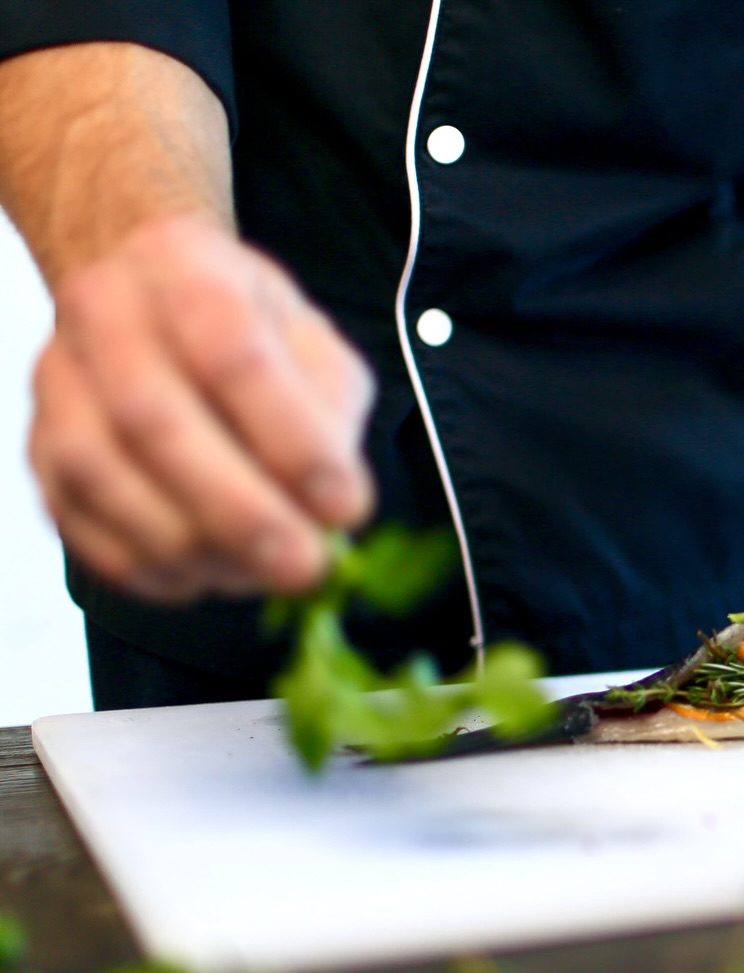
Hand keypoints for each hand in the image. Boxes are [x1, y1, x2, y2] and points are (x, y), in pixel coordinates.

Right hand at [28, 215, 374, 601]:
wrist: (151, 307)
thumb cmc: (249, 331)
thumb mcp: (314, 345)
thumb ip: (331, 410)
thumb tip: (332, 501)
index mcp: (183, 262)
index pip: (232, 352)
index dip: (291, 441)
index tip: (345, 507)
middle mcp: (102, 309)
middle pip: (154, 420)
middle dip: (239, 512)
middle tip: (305, 568)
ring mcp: (57, 380)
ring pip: (104, 476)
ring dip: (192, 546)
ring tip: (263, 576)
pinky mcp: (37, 450)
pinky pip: (77, 522)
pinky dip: (147, 566)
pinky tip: (208, 577)